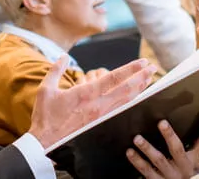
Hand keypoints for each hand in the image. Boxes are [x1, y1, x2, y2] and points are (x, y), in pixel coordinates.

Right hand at [28, 57, 156, 148]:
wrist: (45, 142)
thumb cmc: (45, 117)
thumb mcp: (46, 89)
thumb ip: (56, 70)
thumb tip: (64, 56)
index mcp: (85, 93)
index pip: (113, 78)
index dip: (130, 69)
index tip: (142, 63)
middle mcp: (97, 105)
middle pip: (125, 89)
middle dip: (141, 78)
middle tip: (153, 69)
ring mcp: (100, 117)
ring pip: (125, 102)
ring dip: (139, 90)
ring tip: (149, 81)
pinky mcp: (100, 125)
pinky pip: (119, 112)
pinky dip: (130, 104)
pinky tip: (136, 100)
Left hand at [127, 110, 198, 178]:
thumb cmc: (188, 170)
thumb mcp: (195, 157)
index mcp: (193, 159)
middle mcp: (183, 167)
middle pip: (177, 150)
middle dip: (170, 136)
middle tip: (162, 123)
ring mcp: (169, 176)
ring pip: (158, 162)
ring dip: (147, 150)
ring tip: (137, 139)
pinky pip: (146, 172)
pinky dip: (137, 162)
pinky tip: (129, 153)